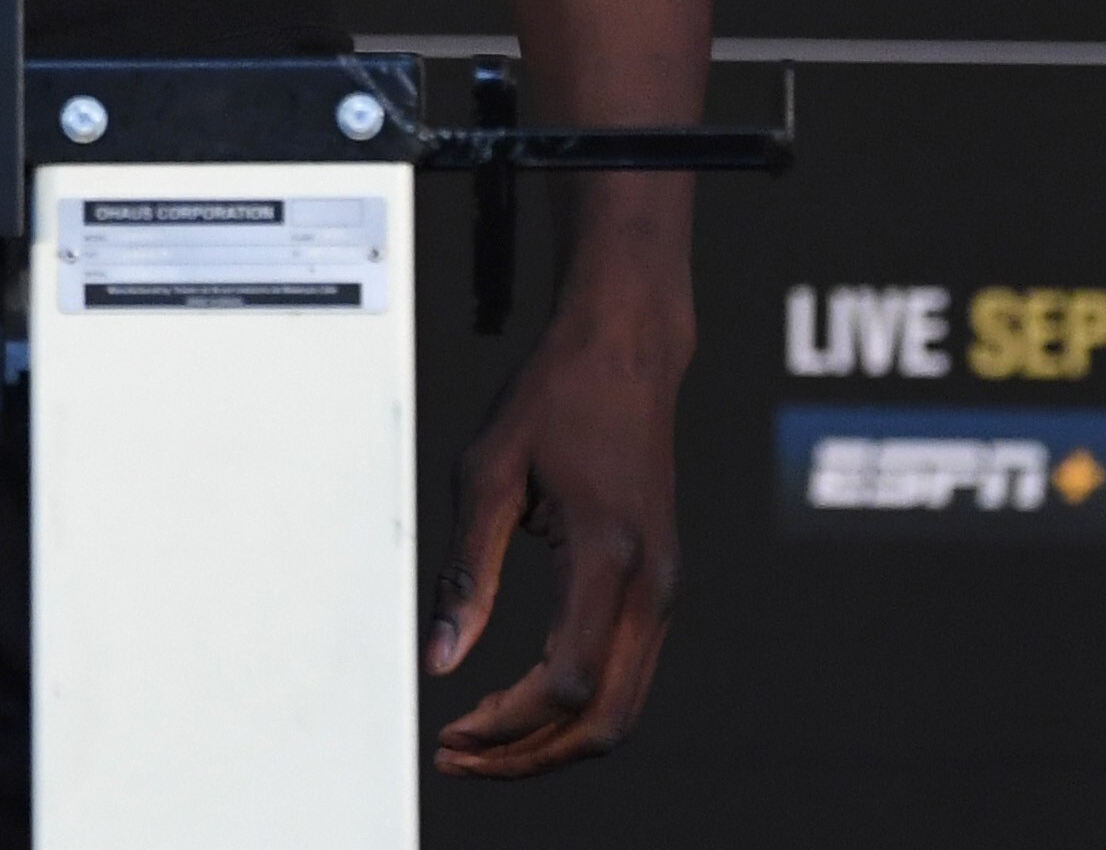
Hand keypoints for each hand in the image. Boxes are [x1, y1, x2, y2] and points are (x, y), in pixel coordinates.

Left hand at [426, 321, 682, 775]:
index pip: (564, 682)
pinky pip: (629, 676)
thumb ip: (467, 573)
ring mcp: (667, 588)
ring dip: (553, 742)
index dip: (503, 724)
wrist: (627, 349)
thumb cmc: (551, 399)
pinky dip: (578, 709)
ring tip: (480, 741)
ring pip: (623, 709)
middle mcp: (653, 584)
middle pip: (605, 721)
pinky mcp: (663, 585)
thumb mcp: (488, 472)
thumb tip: (439, 662)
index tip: (446, 730)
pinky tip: (520, 702)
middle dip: (527, 756)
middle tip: (456, 756)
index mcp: (608, 554)